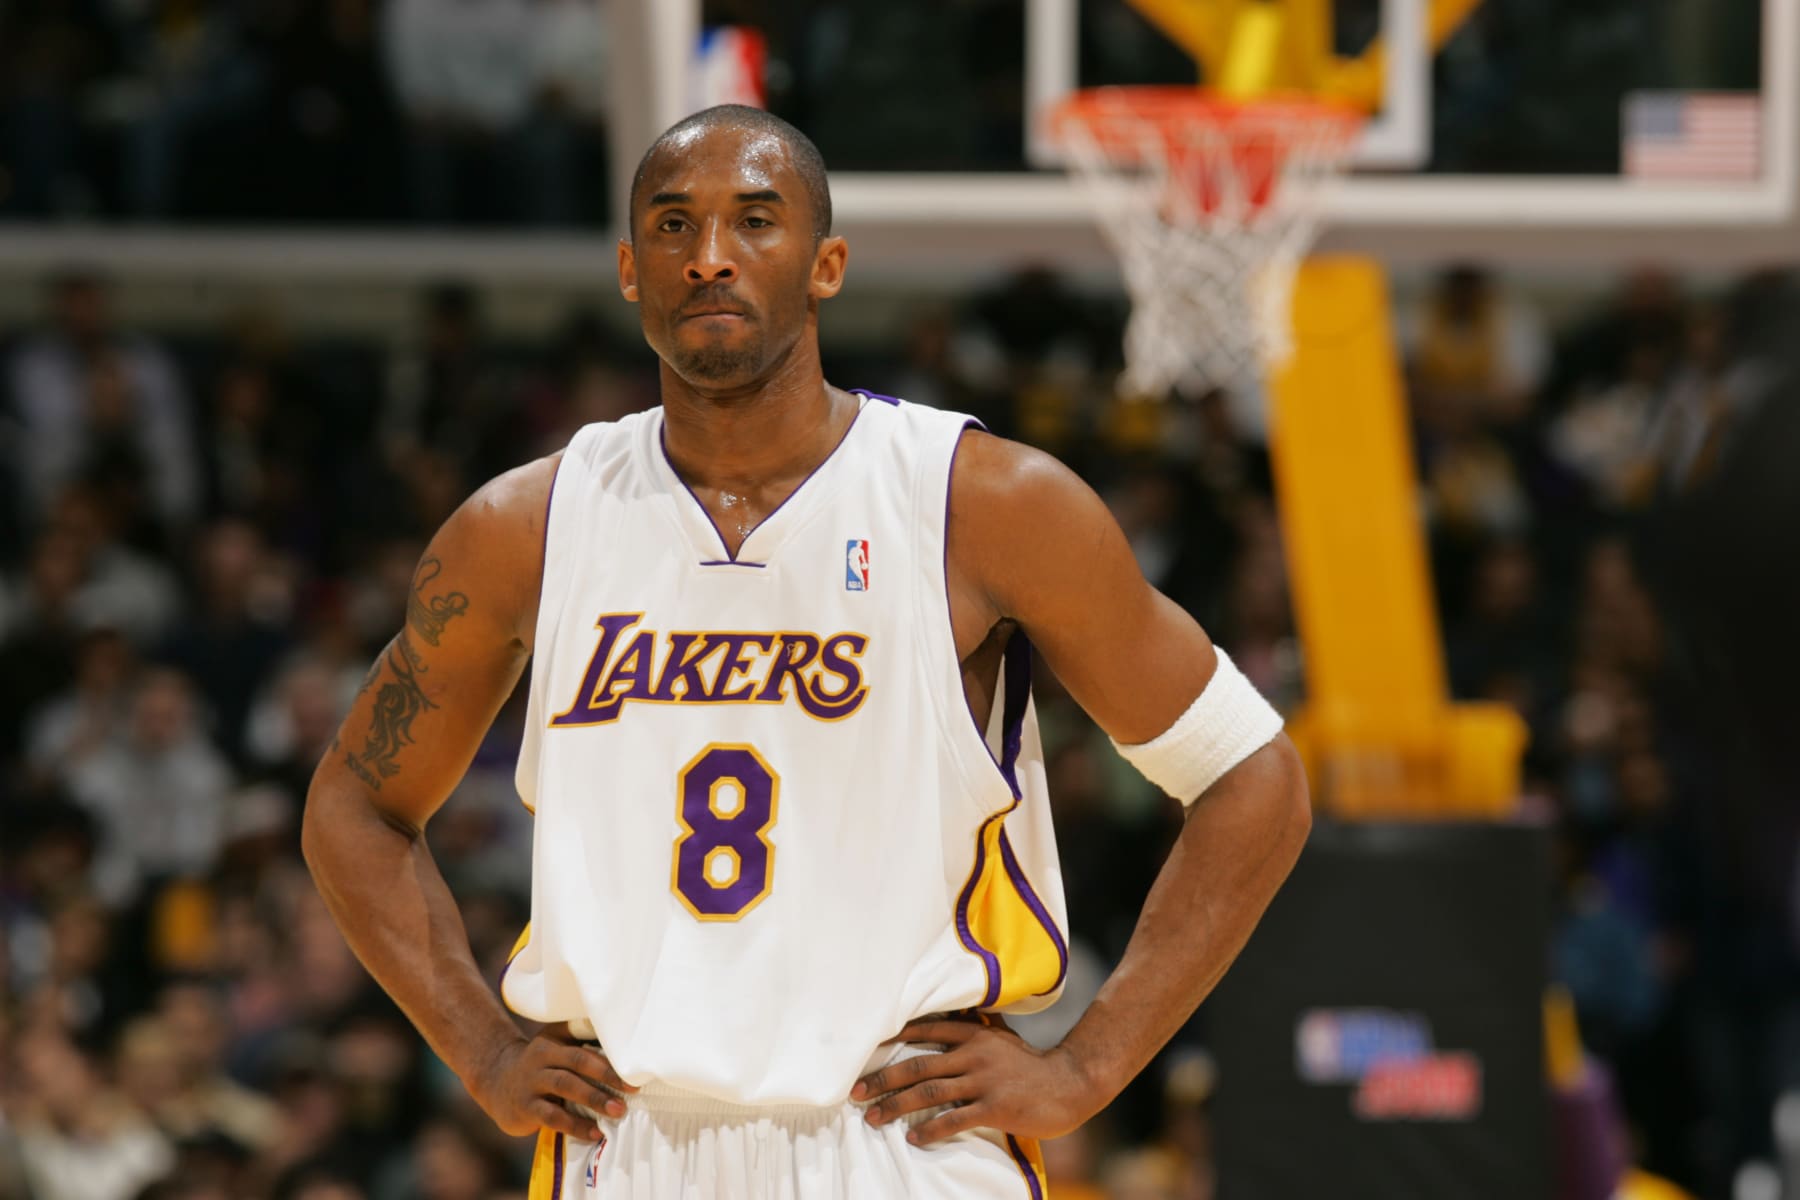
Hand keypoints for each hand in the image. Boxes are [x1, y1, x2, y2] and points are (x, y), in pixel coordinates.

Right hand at [468, 1029, 638, 1139]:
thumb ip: (583, 1046)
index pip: (584, 1037)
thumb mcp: (555, 1047)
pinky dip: (575, 1125)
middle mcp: (541, 1055)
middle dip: (608, 1074)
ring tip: (618, 1111)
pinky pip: (553, 1116)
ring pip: (566, 1086)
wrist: (495, 1081)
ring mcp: (531, 1081)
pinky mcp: (525, 1107)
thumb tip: (627, 1057)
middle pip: (578, 1060)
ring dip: (594, 1098)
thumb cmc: (540, 1065)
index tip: (635, 1060)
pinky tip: (594, 1132)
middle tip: (633, 1088)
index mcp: (554, 1038)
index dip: (609, 1049)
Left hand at [851, 1017, 1103, 1145]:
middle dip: (882, 1079)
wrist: (1069, 1083)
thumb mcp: (1001, 1039)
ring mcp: (984, 1080)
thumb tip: (945, 1024)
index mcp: (974, 1034)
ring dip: (896, 1106)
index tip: (866, 1049)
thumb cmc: (1031, 1064)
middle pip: (917, 1065)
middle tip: (855, 1091)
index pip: (925, 1030)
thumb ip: (974, 1033)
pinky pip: (954, 1119)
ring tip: (872, 1118)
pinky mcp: (995, 1107)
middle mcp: (974, 1053)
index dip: (893, 1039)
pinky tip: (913, 1138)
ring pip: (929, 1092)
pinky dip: (930, 1129)